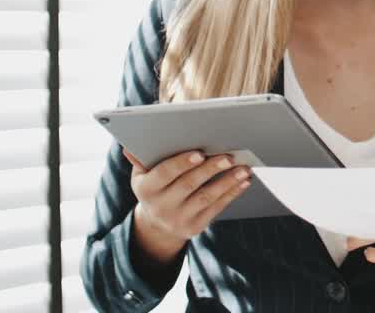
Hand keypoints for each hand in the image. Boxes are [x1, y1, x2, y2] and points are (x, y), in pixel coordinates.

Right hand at [123, 149, 251, 266]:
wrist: (157, 224)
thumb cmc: (154, 187)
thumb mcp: (142, 175)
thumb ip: (141, 159)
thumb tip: (129, 147)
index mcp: (146, 189)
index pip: (164, 174)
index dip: (181, 163)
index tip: (199, 153)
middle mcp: (161, 206)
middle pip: (189, 185)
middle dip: (210, 169)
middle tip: (229, 156)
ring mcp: (179, 218)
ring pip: (206, 197)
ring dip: (227, 182)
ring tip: (243, 168)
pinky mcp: (195, 226)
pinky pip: (216, 208)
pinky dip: (232, 193)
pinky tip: (244, 181)